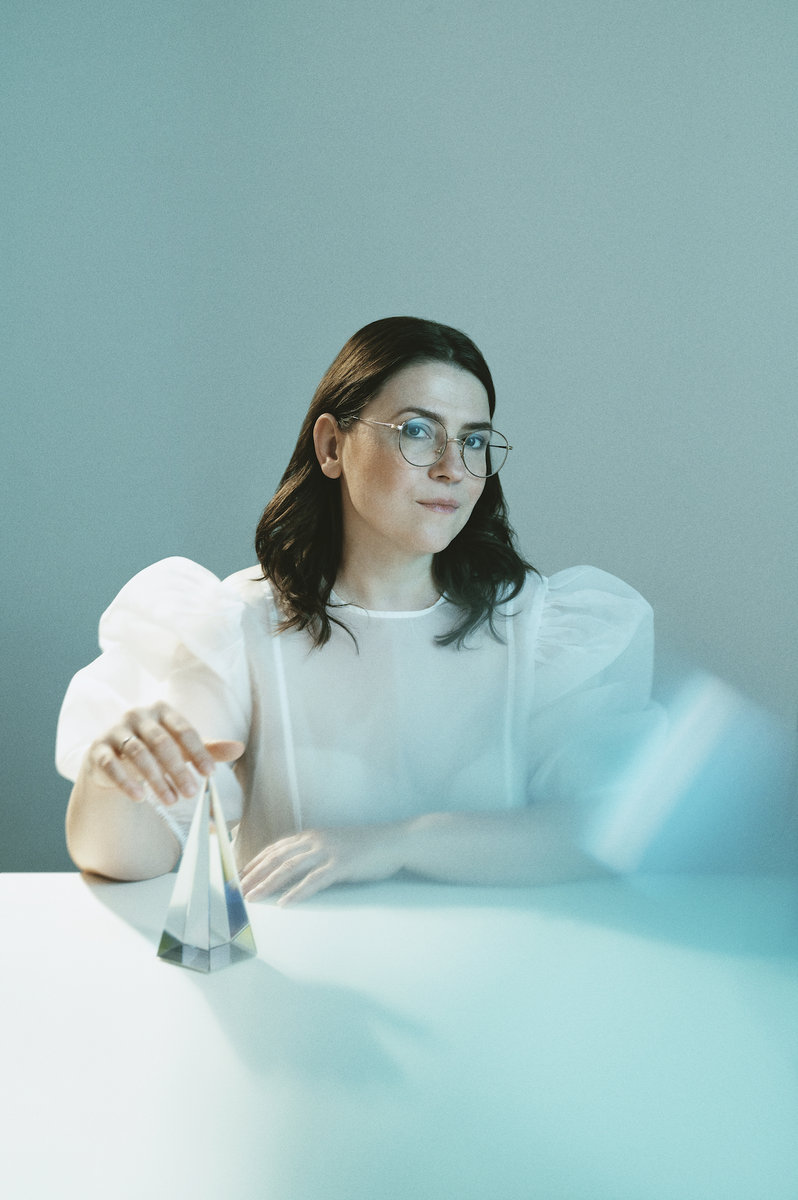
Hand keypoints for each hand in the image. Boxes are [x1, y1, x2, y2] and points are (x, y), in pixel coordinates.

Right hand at [84, 701, 243, 805]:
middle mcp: (137, 715)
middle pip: (161, 742)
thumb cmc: (154, 749)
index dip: (199, 752)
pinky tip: (140, 798)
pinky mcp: (97, 749)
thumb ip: (208, 748)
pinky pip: (110, 764)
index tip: (211, 774)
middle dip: (177, 769)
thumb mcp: (181, 748)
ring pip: (137, 753)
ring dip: (156, 779)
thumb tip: (239, 748)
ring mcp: (115, 730)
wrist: (112, 757)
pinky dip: (125, 782)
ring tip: (171, 800)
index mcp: (162, 710)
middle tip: (192, 793)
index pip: (184, 729)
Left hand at [240, 823, 408, 905]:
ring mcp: (328, 852)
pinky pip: (315, 880)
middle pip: (277, 858)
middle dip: (254, 875)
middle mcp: (315, 840)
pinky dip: (298, 892)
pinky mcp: (342, 865)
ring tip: (252, 898)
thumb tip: (294, 868)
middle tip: (237, 891)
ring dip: (268, 884)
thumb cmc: (365, 847)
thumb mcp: (334, 845)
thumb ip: (314, 853)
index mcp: (311, 836)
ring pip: (290, 868)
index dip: (255, 863)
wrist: (394, 841)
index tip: (239, 876)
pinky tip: (285, 903)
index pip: (276, 849)